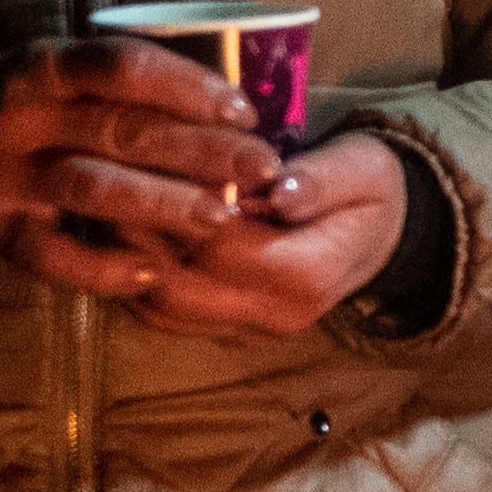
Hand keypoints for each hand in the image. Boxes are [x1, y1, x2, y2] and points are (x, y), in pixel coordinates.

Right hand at [0, 36, 278, 298]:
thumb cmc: (23, 107)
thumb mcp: (59, 75)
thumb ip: (124, 87)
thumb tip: (232, 109)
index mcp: (42, 66)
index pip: (119, 65)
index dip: (186, 86)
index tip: (244, 110)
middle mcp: (18, 116)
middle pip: (119, 128)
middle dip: (199, 149)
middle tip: (262, 169)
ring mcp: (0, 175)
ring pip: (89, 186)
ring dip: (161, 202)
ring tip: (223, 218)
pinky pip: (49, 255)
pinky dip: (102, 267)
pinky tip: (154, 274)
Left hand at [125, 133, 410, 343]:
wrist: (380, 233)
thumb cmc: (367, 191)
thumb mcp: (362, 169)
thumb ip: (321, 179)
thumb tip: (279, 190)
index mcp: (307, 276)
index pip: (220, 248)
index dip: (180, 206)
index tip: (155, 161)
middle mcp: (273, 315)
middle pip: (177, 290)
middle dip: (137, 238)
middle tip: (112, 183)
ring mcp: (248, 330)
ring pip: (160, 310)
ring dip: (128, 262)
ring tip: (115, 207)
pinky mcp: (228, 328)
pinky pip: (163, 315)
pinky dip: (137, 279)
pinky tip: (130, 238)